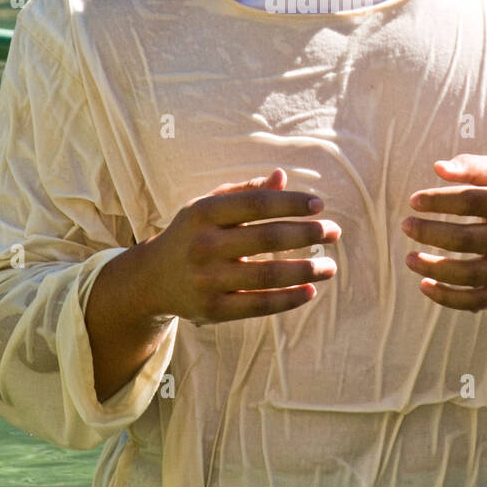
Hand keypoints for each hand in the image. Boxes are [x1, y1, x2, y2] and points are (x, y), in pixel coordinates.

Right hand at [143, 167, 338, 323]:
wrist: (152, 279)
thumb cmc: (192, 233)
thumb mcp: (209, 206)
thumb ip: (246, 191)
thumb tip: (283, 176)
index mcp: (203, 212)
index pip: (256, 204)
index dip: (290, 202)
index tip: (320, 204)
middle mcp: (204, 245)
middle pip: (266, 238)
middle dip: (306, 234)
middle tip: (334, 232)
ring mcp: (207, 280)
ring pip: (267, 275)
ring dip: (305, 270)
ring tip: (329, 266)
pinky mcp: (213, 309)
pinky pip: (258, 305)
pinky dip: (287, 299)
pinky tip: (310, 291)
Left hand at [401, 154, 486, 311]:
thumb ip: (474, 168)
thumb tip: (439, 168)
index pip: (472, 201)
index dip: (440, 200)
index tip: (414, 201)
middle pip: (468, 239)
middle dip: (431, 233)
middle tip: (405, 226)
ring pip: (470, 274)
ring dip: (434, 268)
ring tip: (410, 258)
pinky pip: (478, 301)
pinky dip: (448, 297)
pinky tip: (425, 286)